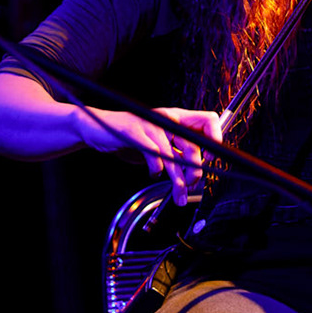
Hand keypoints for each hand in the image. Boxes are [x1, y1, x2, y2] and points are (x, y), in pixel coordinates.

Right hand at [74, 105, 225, 205]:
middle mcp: (166, 118)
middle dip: (195, 170)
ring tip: (179, 193)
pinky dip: (156, 168)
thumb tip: (195, 174)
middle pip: (192, 144)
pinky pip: (153, 153)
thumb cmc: (130, 137)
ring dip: (178, 179)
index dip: (215, 139)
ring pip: (173, 154)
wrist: (96, 127)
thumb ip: (175, 153)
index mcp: (176, 118)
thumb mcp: (158, 144)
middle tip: (192, 186)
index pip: (208, 120)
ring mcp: (150, 124)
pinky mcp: (134, 131)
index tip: (211, 160)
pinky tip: (154, 174)